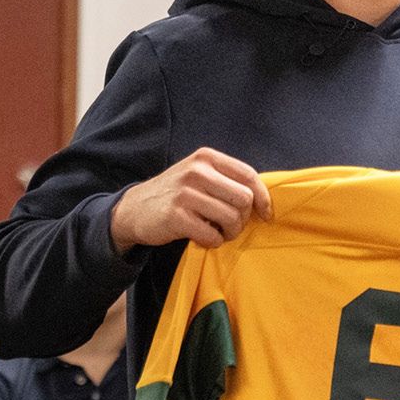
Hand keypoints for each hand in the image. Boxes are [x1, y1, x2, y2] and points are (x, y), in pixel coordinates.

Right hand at [111, 147, 270, 252]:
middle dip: (243, 219)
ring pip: (231, 218)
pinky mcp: (176, 216)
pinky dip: (212, 242)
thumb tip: (263, 201)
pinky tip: (201, 237)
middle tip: (230, 226)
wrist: (134, 209)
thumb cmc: (176, 194)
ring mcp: (185, 193)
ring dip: (229, 233)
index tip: (265, 214)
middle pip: (244, 199)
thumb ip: (227, 180)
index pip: (249, 176)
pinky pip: (212, 236)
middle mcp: (197, 171)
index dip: (263, 199)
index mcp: (206, 158)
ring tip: (217, 233)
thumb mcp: (199, 176)